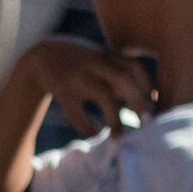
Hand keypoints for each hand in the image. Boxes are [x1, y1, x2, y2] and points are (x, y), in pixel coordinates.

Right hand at [21, 35, 154, 136]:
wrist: (41, 56)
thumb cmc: (82, 64)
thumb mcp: (102, 61)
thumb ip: (124, 75)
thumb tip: (151, 102)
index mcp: (107, 55)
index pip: (135, 68)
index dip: (147, 87)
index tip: (151, 106)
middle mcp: (94, 63)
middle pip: (123, 78)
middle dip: (137, 101)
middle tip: (143, 121)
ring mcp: (77, 76)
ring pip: (103, 95)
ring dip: (115, 118)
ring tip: (119, 135)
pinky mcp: (61, 90)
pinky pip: (76, 112)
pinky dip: (86, 126)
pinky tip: (94, 132)